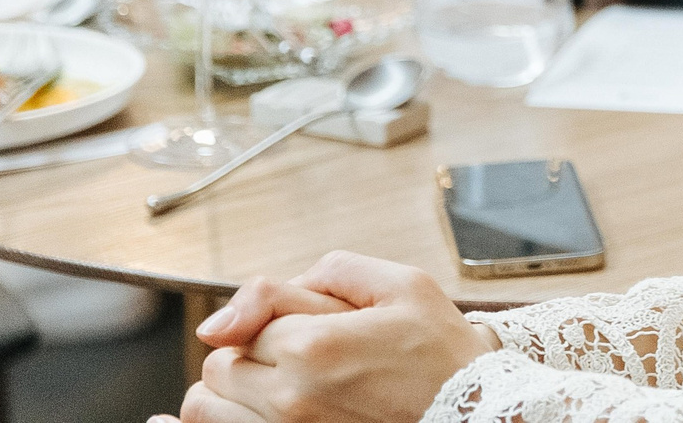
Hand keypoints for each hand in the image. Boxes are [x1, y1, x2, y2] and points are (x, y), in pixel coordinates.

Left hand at [162, 252, 498, 422]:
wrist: (476, 413)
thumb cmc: (442, 354)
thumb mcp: (401, 285)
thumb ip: (324, 273)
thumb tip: (227, 313)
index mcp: (313, 345)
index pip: (248, 323)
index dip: (279, 320)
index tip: (318, 329)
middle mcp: (290, 398)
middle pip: (218, 367)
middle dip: (251, 356)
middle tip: (303, 360)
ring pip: (206, 409)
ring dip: (232, 396)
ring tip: (279, 391)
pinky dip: (222, 420)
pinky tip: (233, 410)